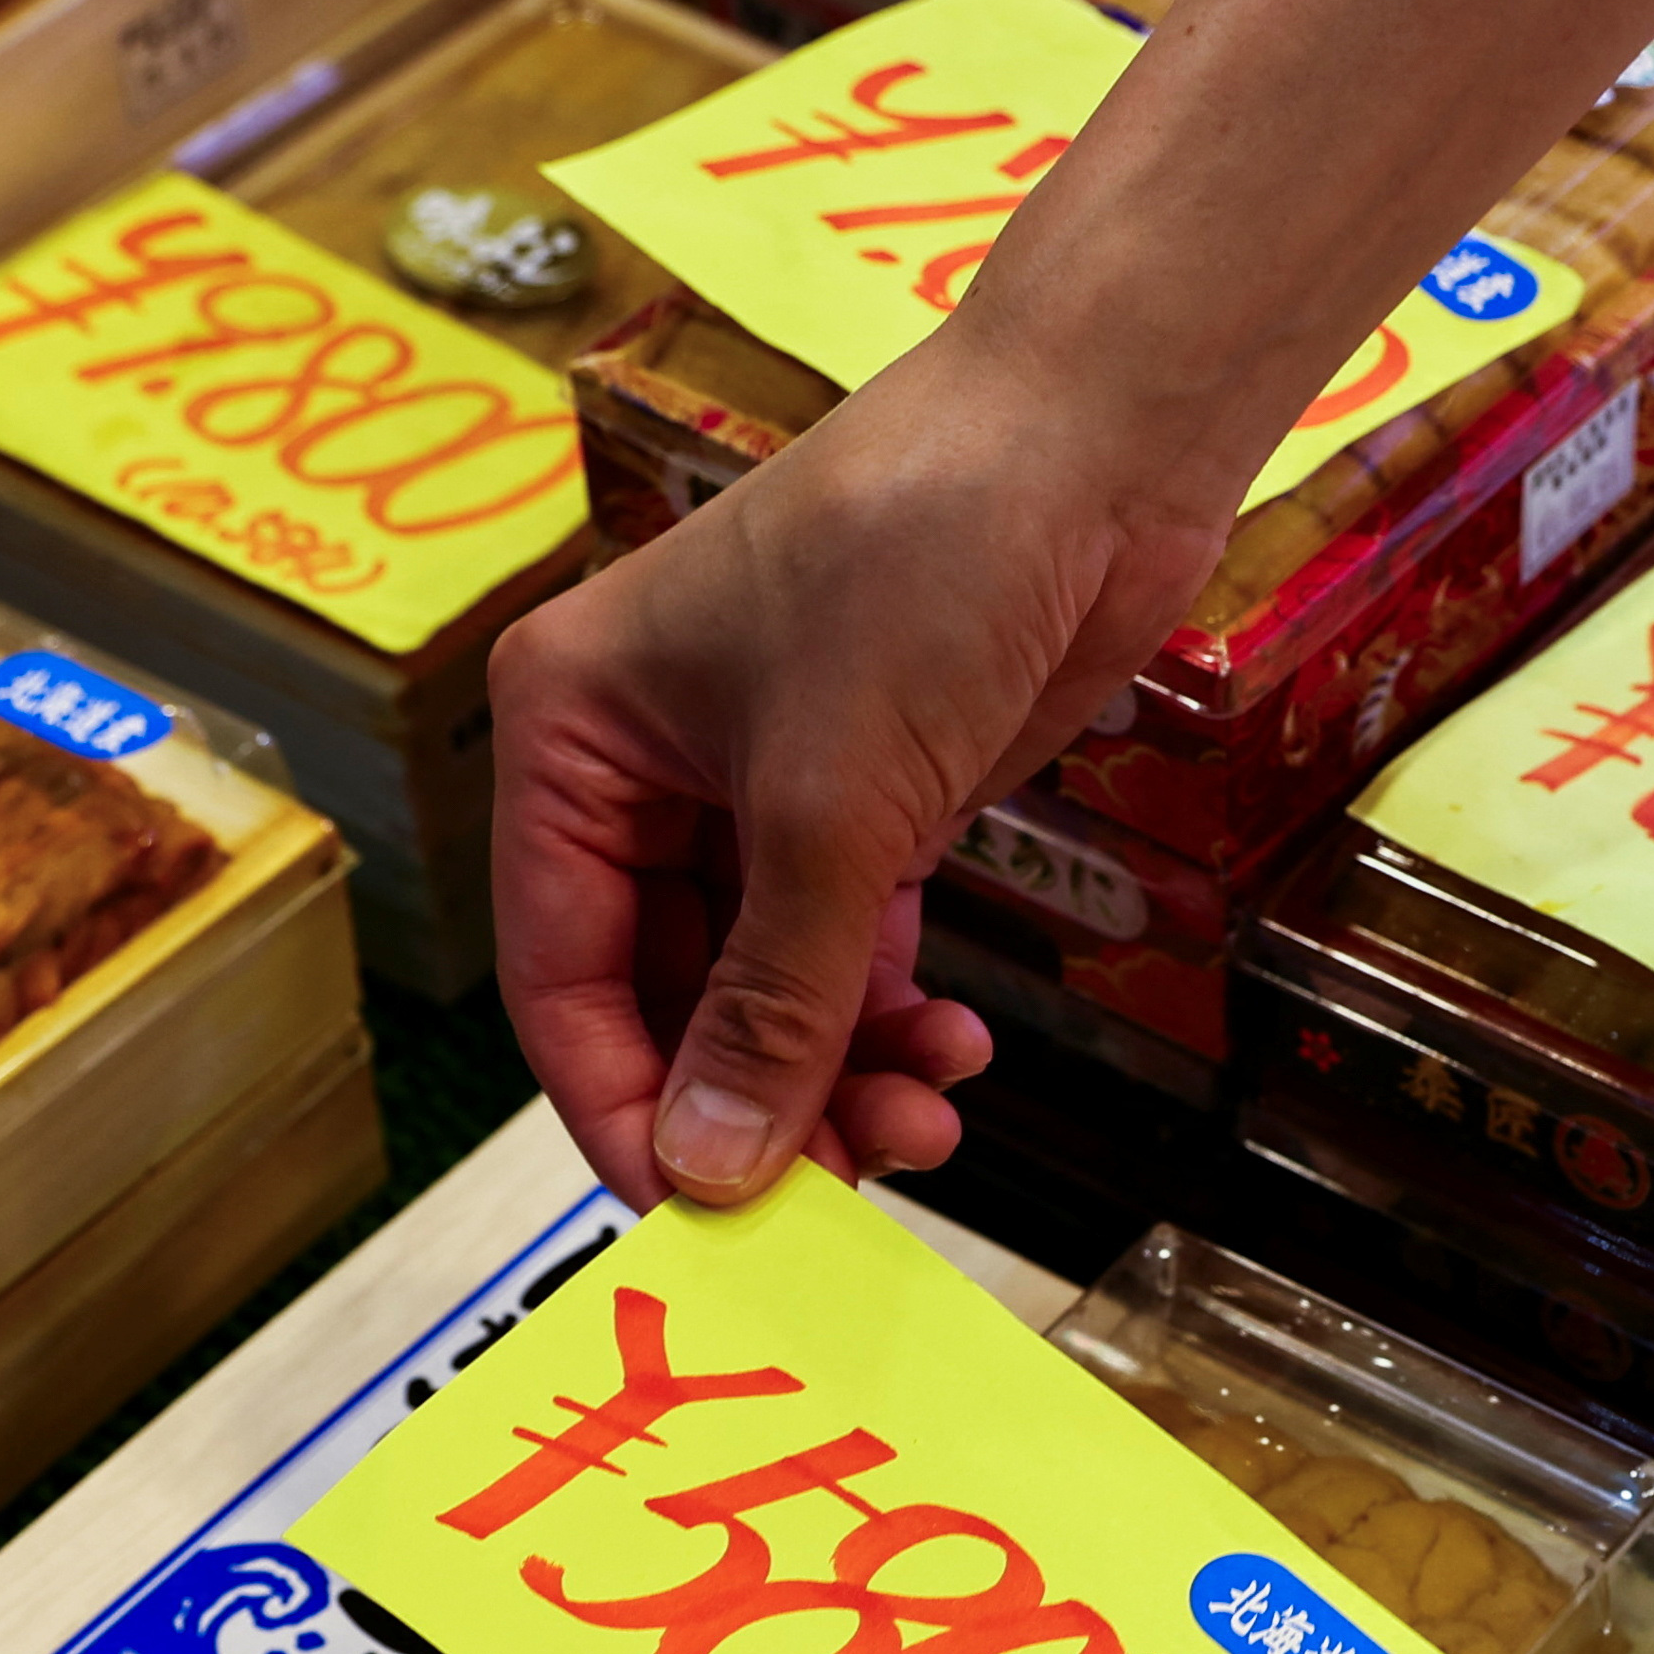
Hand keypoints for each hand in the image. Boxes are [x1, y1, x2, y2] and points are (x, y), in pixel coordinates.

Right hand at [492, 314, 1233, 1205]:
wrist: (1092, 438)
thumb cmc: (923, 559)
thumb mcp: (831, 813)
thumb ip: (772, 1008)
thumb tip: (712, 1171)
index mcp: (566, 736)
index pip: (561, 977)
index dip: (626, 1107)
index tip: (703, 1215)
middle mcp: (640, 765)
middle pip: (667, 998)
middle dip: (756, 1098)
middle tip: (847, 1192)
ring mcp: (757, 783)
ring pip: (765, 988)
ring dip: (839, 1073)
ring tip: (928, 1121)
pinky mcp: (867, 795)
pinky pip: (847, 951)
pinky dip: (890, 1016)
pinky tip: (952, 1051)